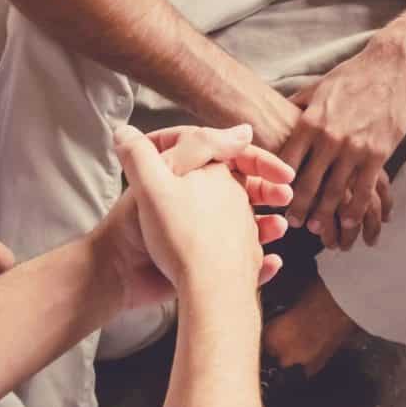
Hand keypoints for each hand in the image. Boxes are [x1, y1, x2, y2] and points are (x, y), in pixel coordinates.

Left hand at [98, 124, 294, 309]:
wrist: (120, 277)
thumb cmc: (134, 228)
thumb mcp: (160, 178)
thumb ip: (192, 147)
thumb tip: (239, 129)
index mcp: (186, 174)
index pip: (228, 157)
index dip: (255, 159)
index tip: (280, 169)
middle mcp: (195, 200)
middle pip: (241, 188)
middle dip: (265, 190)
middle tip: (285, 195)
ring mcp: (202, 232)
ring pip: (245, 223)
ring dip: (266, 223)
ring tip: (280, 227)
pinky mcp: (205, 262)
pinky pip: (240, 259)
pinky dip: (258, 259)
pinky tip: (271, 260)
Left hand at [280, 42, 405, 246]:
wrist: (392, 66)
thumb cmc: (352, 76)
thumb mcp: (317, 88)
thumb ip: (297, 106)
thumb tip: (279, 114)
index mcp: (309, 122)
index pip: (287, 162)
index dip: (279, 185)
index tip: (275, 200)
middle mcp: (329, 138)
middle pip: (308, 183)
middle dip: (299, 208)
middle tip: (294, 223)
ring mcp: (354, 148)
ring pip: (335, 192)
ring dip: (326, 215)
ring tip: (319, 230)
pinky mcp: (378, 154)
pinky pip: (364, 189)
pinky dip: (355, 210)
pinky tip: (350, 222)